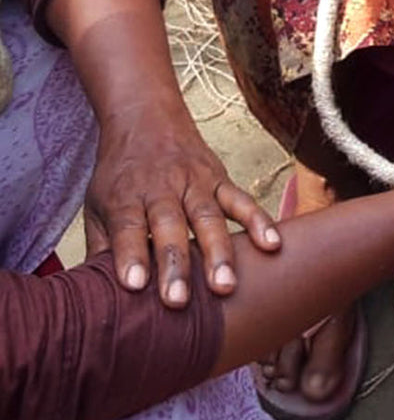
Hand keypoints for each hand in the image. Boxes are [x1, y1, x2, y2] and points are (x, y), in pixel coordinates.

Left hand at [85, 103, 279, 307]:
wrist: (146, 118)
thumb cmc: (120, 174)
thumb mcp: (97, 205)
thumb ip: (101, 247)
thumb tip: (95, 295)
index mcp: (126, 196)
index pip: (128, 226)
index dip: (130, 254)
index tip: (134, 284)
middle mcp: (162, 188)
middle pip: (170, 226)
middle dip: (176, 263)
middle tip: (179, 301)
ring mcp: (195, 182)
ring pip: (209, 217)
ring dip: (218, 252)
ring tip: (226, 286)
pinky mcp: (220, 178)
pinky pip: (242, 200)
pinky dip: (259, 221)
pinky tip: (272, 244)